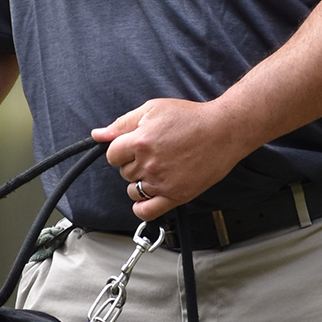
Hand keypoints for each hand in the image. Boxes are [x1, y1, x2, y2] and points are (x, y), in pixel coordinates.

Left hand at [93, 98, 246, 220]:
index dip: (120, 150)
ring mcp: (162, 182)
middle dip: (132, 164)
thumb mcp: (153, 109)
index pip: (112, 155)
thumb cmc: (192, 118)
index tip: (132, 147)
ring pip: (133, 190)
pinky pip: (147, 211)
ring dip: (139, 182)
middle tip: (152, 154)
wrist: (223, 131)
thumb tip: (98, 134)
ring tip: (156, 170)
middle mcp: (149, 164)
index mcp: (140, 141)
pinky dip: (142, 207)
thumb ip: (123, 123)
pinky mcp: (176, 195)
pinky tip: (148, 196)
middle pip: (123, 172)